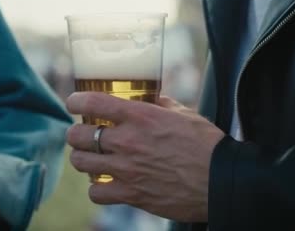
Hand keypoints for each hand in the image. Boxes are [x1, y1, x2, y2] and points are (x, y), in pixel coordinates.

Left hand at [65, 92, 224, 221]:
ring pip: (81, 163)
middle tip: (84, 135)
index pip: (93, 102)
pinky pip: (96, 194)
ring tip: (91, 158)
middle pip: (78, 135)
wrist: (221, 181)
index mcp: (141, 116)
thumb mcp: (185, 114)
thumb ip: (161, 105)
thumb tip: (151, 99)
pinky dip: (97, 189)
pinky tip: (106, 184)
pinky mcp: (132, 195)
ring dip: (82, 159)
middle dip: (77, 134)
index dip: (76, 100)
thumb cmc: (207, 145)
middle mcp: (128, 142)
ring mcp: (127, 170)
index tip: (74, 102)